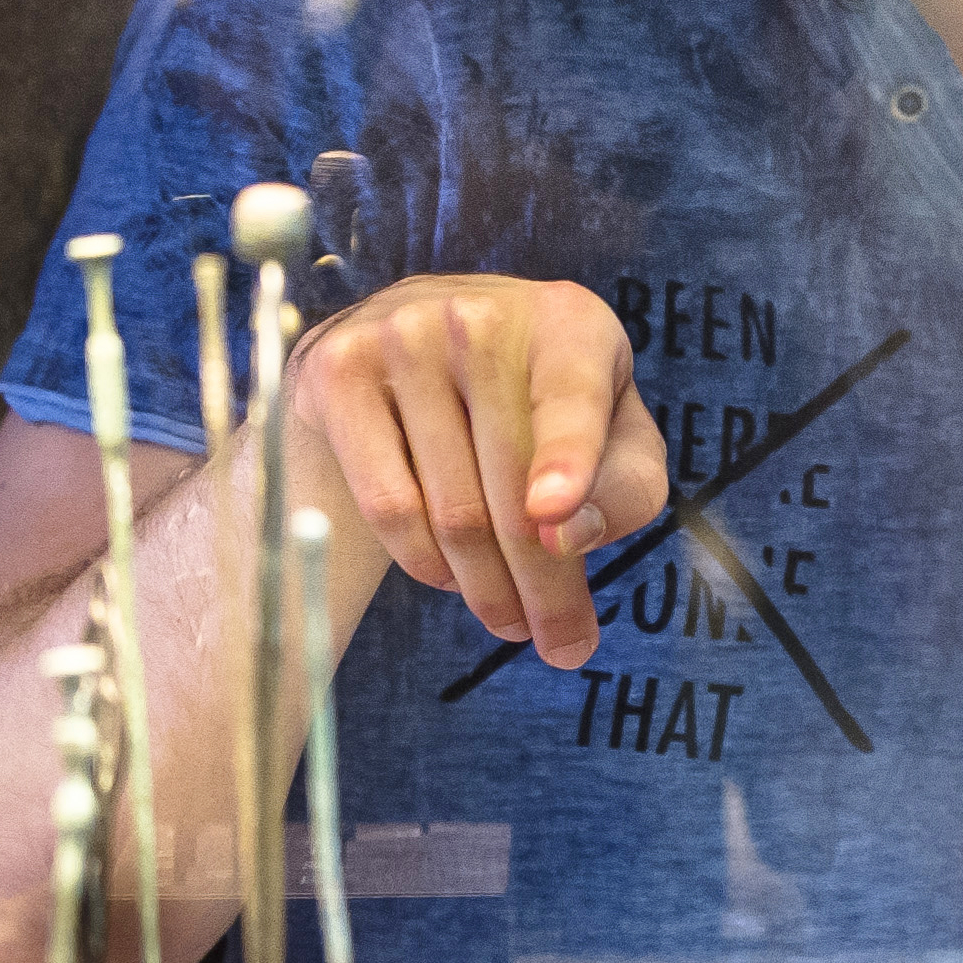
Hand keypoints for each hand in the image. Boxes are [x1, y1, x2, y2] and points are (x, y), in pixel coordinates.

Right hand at [289, 275, 665, 665]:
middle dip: (544, 585)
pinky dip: (424, 560)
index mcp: (569, 322)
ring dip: (486, 588)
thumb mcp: (614, 434)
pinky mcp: (339, 373)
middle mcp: (480, 317)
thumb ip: (623, 487)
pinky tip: (449, 578)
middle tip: (563, 644)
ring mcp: (401, 338)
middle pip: (512, 488)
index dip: (566, 459)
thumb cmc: (544, 403)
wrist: (424, 347)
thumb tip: (569, 533)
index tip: (554, 516)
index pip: (570, 400)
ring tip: (511, 620)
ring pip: (450, 508)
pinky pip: (388, 503)